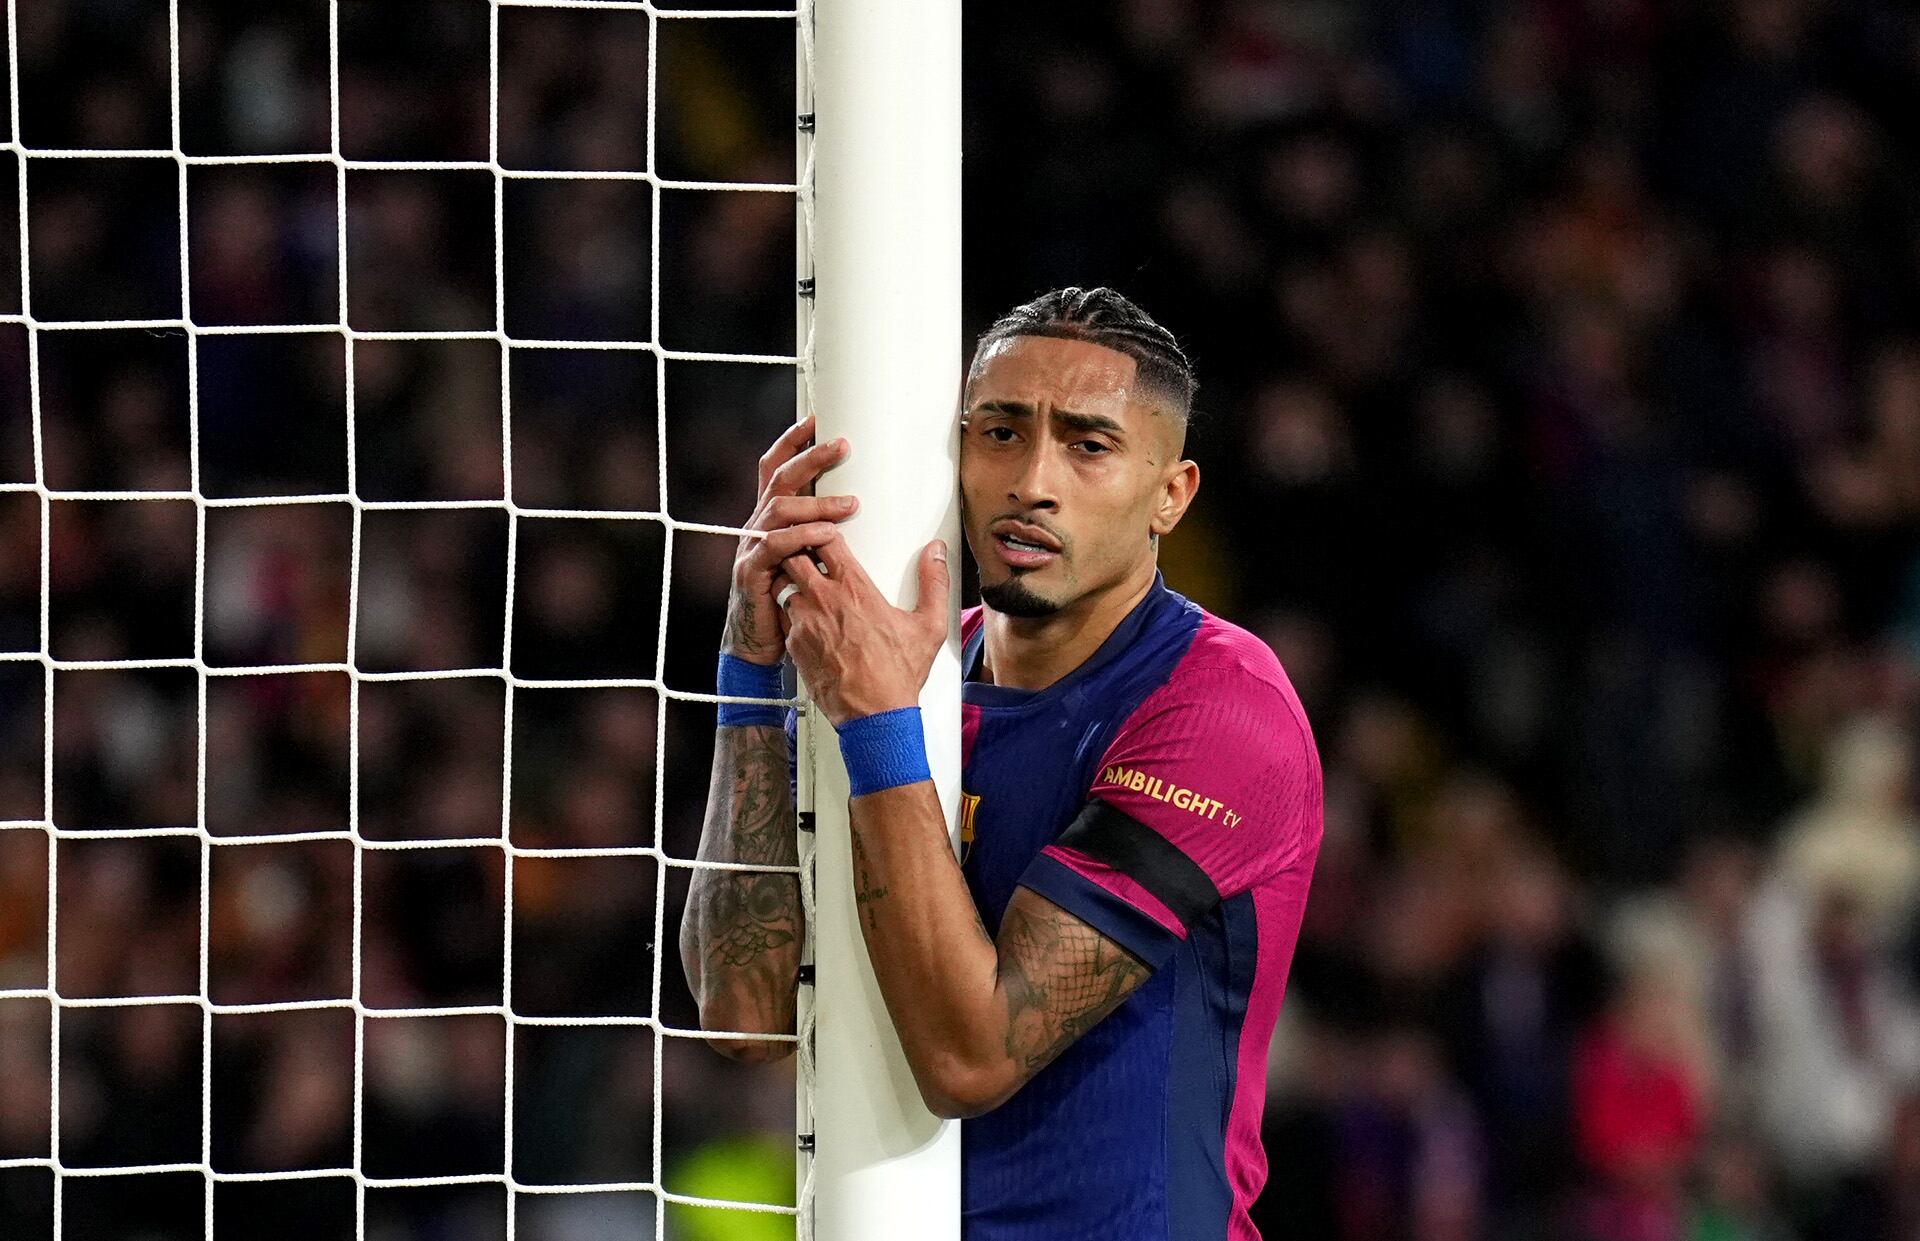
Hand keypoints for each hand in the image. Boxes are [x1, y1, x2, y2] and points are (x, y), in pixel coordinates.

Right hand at [723, 415, 857, 665]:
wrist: (757, 646)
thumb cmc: (789, 601)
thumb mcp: (808, 562)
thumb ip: (827, 537)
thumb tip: (866, 514)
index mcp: (771, 519)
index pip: (776, 469)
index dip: (791, 442)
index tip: (816, 418)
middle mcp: (758, 527)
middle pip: (780, 480)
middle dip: (811, 458)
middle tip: (844, 445)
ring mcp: (751, 549)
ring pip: (779, 510)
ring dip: (816, 502)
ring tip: (852, 504)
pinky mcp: (751, 574)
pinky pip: (774, 548)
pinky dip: (801, 538)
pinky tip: (826, 536)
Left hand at [776, 534, 948, 726]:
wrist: (874, 715)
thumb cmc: (898, 673)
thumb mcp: (929, 625)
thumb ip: (934, 584)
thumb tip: (936, 553)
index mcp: (854, 588)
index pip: (825, 540)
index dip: (823, 531)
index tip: (829, 534)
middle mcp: (823, 600)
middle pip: (793, 555)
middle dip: (798, 550)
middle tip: (808, 554)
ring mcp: (804, 622)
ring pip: (781, 585)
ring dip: (789, 581)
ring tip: (803, 585)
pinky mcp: (794, 645)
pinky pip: (782, 617)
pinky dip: (789, 612)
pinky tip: (804, 618)